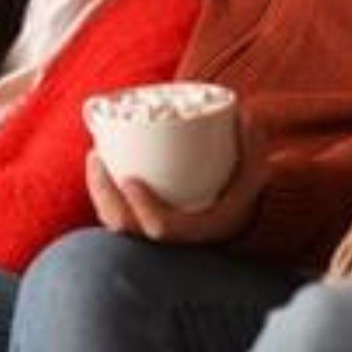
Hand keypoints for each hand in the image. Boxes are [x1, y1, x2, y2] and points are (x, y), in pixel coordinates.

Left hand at [86, 113, 269, 244]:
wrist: (243, 203)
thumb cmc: (247, 180)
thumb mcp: (257, 162)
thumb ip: (254, 140)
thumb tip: (244, 116)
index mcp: (203, 228)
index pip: (164, 229)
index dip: (143, 209)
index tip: (129, 180)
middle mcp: (176, 236)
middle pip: (129, 228)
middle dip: (105, 196)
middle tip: (97, 158)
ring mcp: (158, 229)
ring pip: (118, 223)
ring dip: (99, 194)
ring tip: (95, 156)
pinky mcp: (146, 219)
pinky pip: (117, 215)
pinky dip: (103, 195)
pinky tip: (98, 166)